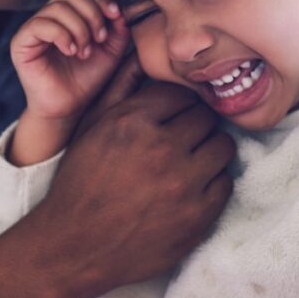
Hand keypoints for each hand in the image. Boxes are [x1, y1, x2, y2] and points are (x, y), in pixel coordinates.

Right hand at [0, 57, 235, 297]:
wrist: (73, 246)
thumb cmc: (81, 181)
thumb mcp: (91, 127)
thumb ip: (120, 87)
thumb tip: (143, 50)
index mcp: (132, 122)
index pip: (181, 94)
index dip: (177, 106)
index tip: (172, 119)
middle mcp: (160, 149)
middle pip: (206, 117)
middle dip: (195, 127)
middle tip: (181, 142)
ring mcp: (183, 184)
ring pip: (222, 146)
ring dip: (208, 152)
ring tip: (188, 164)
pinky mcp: (198, 216)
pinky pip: (225, 183)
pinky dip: (211, 184)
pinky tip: (188, 190)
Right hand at [11, 0, 128, 121]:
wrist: (69, 108)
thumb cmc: (87, 79)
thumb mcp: (110, 51)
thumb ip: (118, 29)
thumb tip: (119, 9)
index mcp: (68, 15)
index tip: (115, 15)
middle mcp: (48, 17)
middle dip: (91, 13)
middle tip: (100, 38)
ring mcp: (32, 28)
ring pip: (57, 8)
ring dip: (79, 28)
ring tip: (85, 51)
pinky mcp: (21, 42)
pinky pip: (40, 24)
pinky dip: (62, 35)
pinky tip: (71, 51)